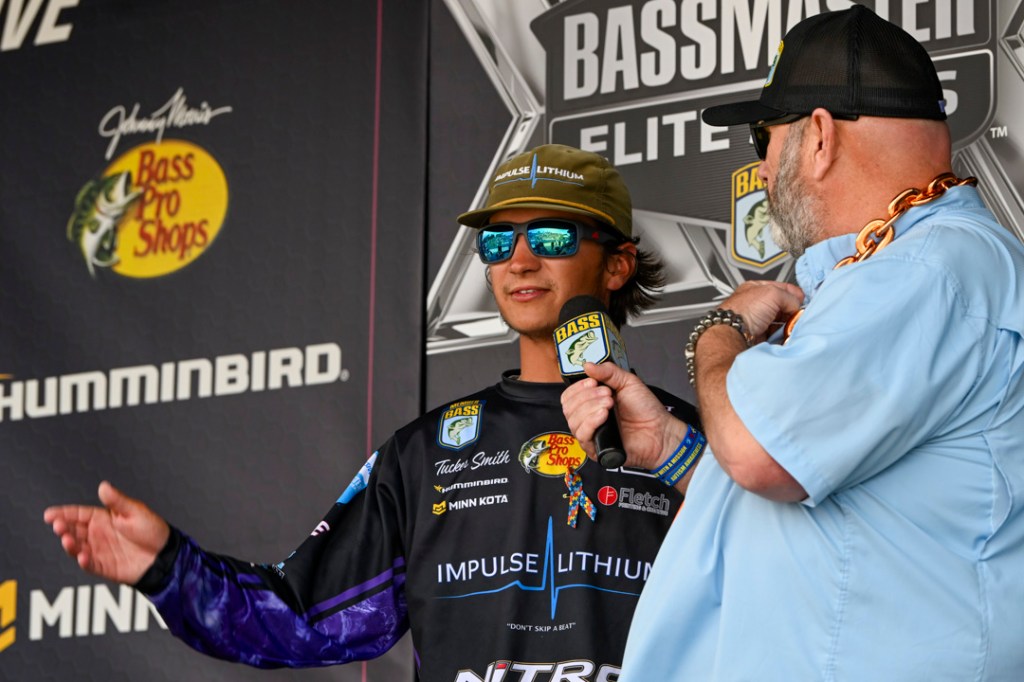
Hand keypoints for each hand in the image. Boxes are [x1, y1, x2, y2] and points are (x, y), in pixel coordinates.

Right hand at [43, 481, 169, 584]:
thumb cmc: (152, 531)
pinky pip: (89, 564)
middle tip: (58, 526)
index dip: (63, 513)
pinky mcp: (103, 566)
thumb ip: (117, 501)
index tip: (49, 514)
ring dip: (70, 544)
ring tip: (67, 540)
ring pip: (77, 547)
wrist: (164, 555)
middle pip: (74, 530)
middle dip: (63, 528)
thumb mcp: (135, 512)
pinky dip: (84, 561)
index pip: (78, 514)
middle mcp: (98, 534)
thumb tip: (103, 486)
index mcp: (103, 518)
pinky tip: (82, 556)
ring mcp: (99, 550)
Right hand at [561, 362, 688, 470]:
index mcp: (591, 403)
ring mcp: (591, 434)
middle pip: (568, 407)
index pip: (570, 396)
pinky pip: (582, 435)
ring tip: (610, 403)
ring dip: (590, 407)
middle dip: (586, 396)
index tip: (593, 382)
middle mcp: (588, 418)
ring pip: (573, 420)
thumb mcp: (627, 382)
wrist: (660, 431)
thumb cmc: (645, 409)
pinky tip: (604, 415)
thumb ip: (608, 372)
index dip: (578, 387)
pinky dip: (591, 422)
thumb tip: (587, 365)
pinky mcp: (595, 449)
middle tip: (607, 393)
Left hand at [719, 280, 804, 342]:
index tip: (802, 300)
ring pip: (780, 322)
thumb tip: (798, 307)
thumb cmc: (743, 311)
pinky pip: (776, 335)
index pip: (781, 288)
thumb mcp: (772, 294)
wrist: (733, 333)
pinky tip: (784, 335)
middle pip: (782, 307)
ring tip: (790, 326)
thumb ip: (790, 296)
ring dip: (788, 325)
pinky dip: (782, 336)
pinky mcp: (758, 336)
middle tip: (796, 315)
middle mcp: (756, 304)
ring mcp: (757, 321)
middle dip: (792, 311)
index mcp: (757, 289)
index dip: (793, 294)